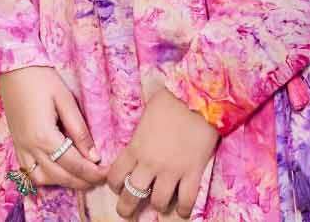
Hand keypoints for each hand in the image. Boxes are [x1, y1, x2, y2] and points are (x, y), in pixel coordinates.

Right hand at [0, 66, 106, 190]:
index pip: (74, 164)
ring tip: (79, 176)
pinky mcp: (16, 143)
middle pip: (59, 176)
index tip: (107, 174)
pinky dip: (44, 176)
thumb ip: (79, 131)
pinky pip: (28, 170)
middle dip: (82, 181)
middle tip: (99, 178)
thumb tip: (94, 156)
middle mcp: (30, 147)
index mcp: (44, 136)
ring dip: (61, 182)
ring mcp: (20, 146)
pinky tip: (57, 171)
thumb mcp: (65, 101)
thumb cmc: (41, 79)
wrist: (13, 67)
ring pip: (41, 178)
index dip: (93, 173)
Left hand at [106, 86, 218, 217]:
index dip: (114, 184)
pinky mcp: (192, 173)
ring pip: (159, 202)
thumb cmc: (168, 103)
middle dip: (127, 207)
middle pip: (132, 194)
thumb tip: (138, 145)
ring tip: (159, 206)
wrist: (195, 99)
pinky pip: (187, 200)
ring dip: (158, 206)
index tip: (117, 186)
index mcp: (134, 148)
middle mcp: (149, 163)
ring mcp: (171, 170)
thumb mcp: (144, 119)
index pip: (115, 175)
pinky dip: (184, 209)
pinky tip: (182, 211)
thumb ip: (139, 137)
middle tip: (126, 213)